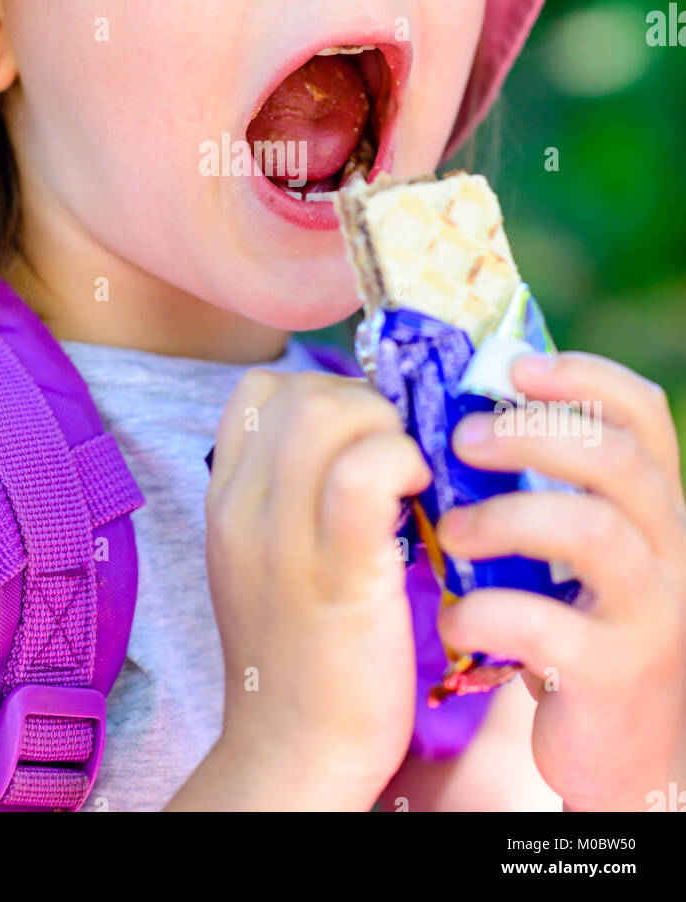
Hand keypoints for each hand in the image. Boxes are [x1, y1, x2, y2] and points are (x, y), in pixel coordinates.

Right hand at [207, 368, 431, 805]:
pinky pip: (363, 474)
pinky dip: (400, 461)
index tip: (360, 435)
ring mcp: (283, 539)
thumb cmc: (299, 652)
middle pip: (299, 391)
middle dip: (365, 402)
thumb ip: (288, 493)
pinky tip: (417, 495)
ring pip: (327, 413)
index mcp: (224, 500)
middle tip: (396, 456)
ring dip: (386, 427)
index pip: (259, 390)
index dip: (322, 390)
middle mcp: (242, 509)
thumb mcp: (266, 558)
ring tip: (408, 476)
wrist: (293, 750)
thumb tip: (357, 435)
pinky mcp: (338, 572)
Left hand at [434, 350, 685, 812]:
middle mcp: (666, 545)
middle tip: (461, 440)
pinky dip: (489, 612)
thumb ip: (540, 483)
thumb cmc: (576, 621)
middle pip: (618, 459)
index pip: (642, 413)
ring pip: (595, 530)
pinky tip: (455, 617)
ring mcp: (649, 610)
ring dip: (507, 516)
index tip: (513, 366)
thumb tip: (454, 406)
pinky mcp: (614, 673)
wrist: (620, 747)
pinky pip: (553, 626)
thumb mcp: (572, 543)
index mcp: (650, 501)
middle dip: (533, 434)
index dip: (583, 376)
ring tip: (451, 528)